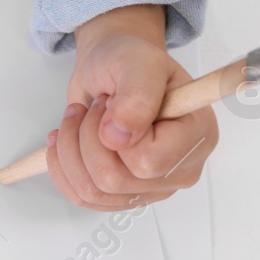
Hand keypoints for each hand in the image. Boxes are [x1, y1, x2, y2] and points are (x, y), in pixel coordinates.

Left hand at [46, 4, 216, 210]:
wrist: (111, 69)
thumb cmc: (130, 61)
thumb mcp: (138, 62)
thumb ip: (136, 97)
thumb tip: (118, 138)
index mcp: (197, 137)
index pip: (147, 163)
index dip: (116, 134)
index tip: (111, 103)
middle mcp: (178, 169)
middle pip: (113, 181)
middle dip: (85, 139)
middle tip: (91, 108)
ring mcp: (150, 187)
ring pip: (92, 192)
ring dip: (70, 151)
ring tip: (77, 119)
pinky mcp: (123, 194)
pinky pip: (82, 197)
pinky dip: (62, 168)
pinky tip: (64, 140)